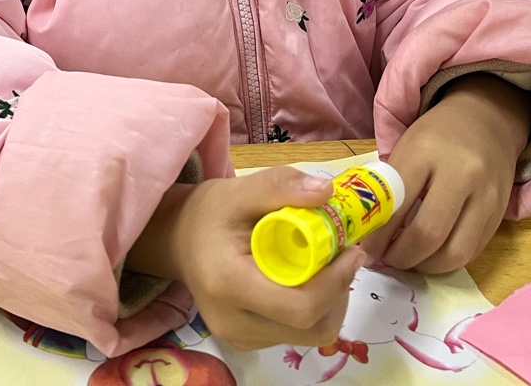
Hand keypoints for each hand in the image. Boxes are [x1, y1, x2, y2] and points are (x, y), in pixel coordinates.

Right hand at [126, 167, 364, 350]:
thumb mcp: (239, 190)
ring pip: (310, 335)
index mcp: (229, 284)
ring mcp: (240, 338)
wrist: (179, 241)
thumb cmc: (209, 213)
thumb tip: (327, 191)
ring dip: (331, 301)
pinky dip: (314, 309)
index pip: (299, 306)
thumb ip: (281, 187)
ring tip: (327, 265)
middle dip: (338, 291)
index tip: (352, 249)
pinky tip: (307, 279)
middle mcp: (233, 322)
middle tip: (345, 254)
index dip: (335, 281)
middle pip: (311, 327)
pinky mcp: (248, 343)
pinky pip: (297, 334)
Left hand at [359, 74, 530, 273]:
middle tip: (387, 259)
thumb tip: (371, 235)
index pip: (397, 204)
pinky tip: (432, 254)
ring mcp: (486, 195)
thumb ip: (390, 188)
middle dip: (402, 257)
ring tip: (409, 260)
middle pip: (429, 234)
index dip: (378, 236)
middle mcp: (461, 173)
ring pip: (455, 252)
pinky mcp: (501, 213)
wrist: (487, 118)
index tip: (366, 250)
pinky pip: (473, 251)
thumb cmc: (436, 135)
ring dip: (427, 266)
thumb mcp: (406, 147)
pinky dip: (448, 260)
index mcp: (426, 151)